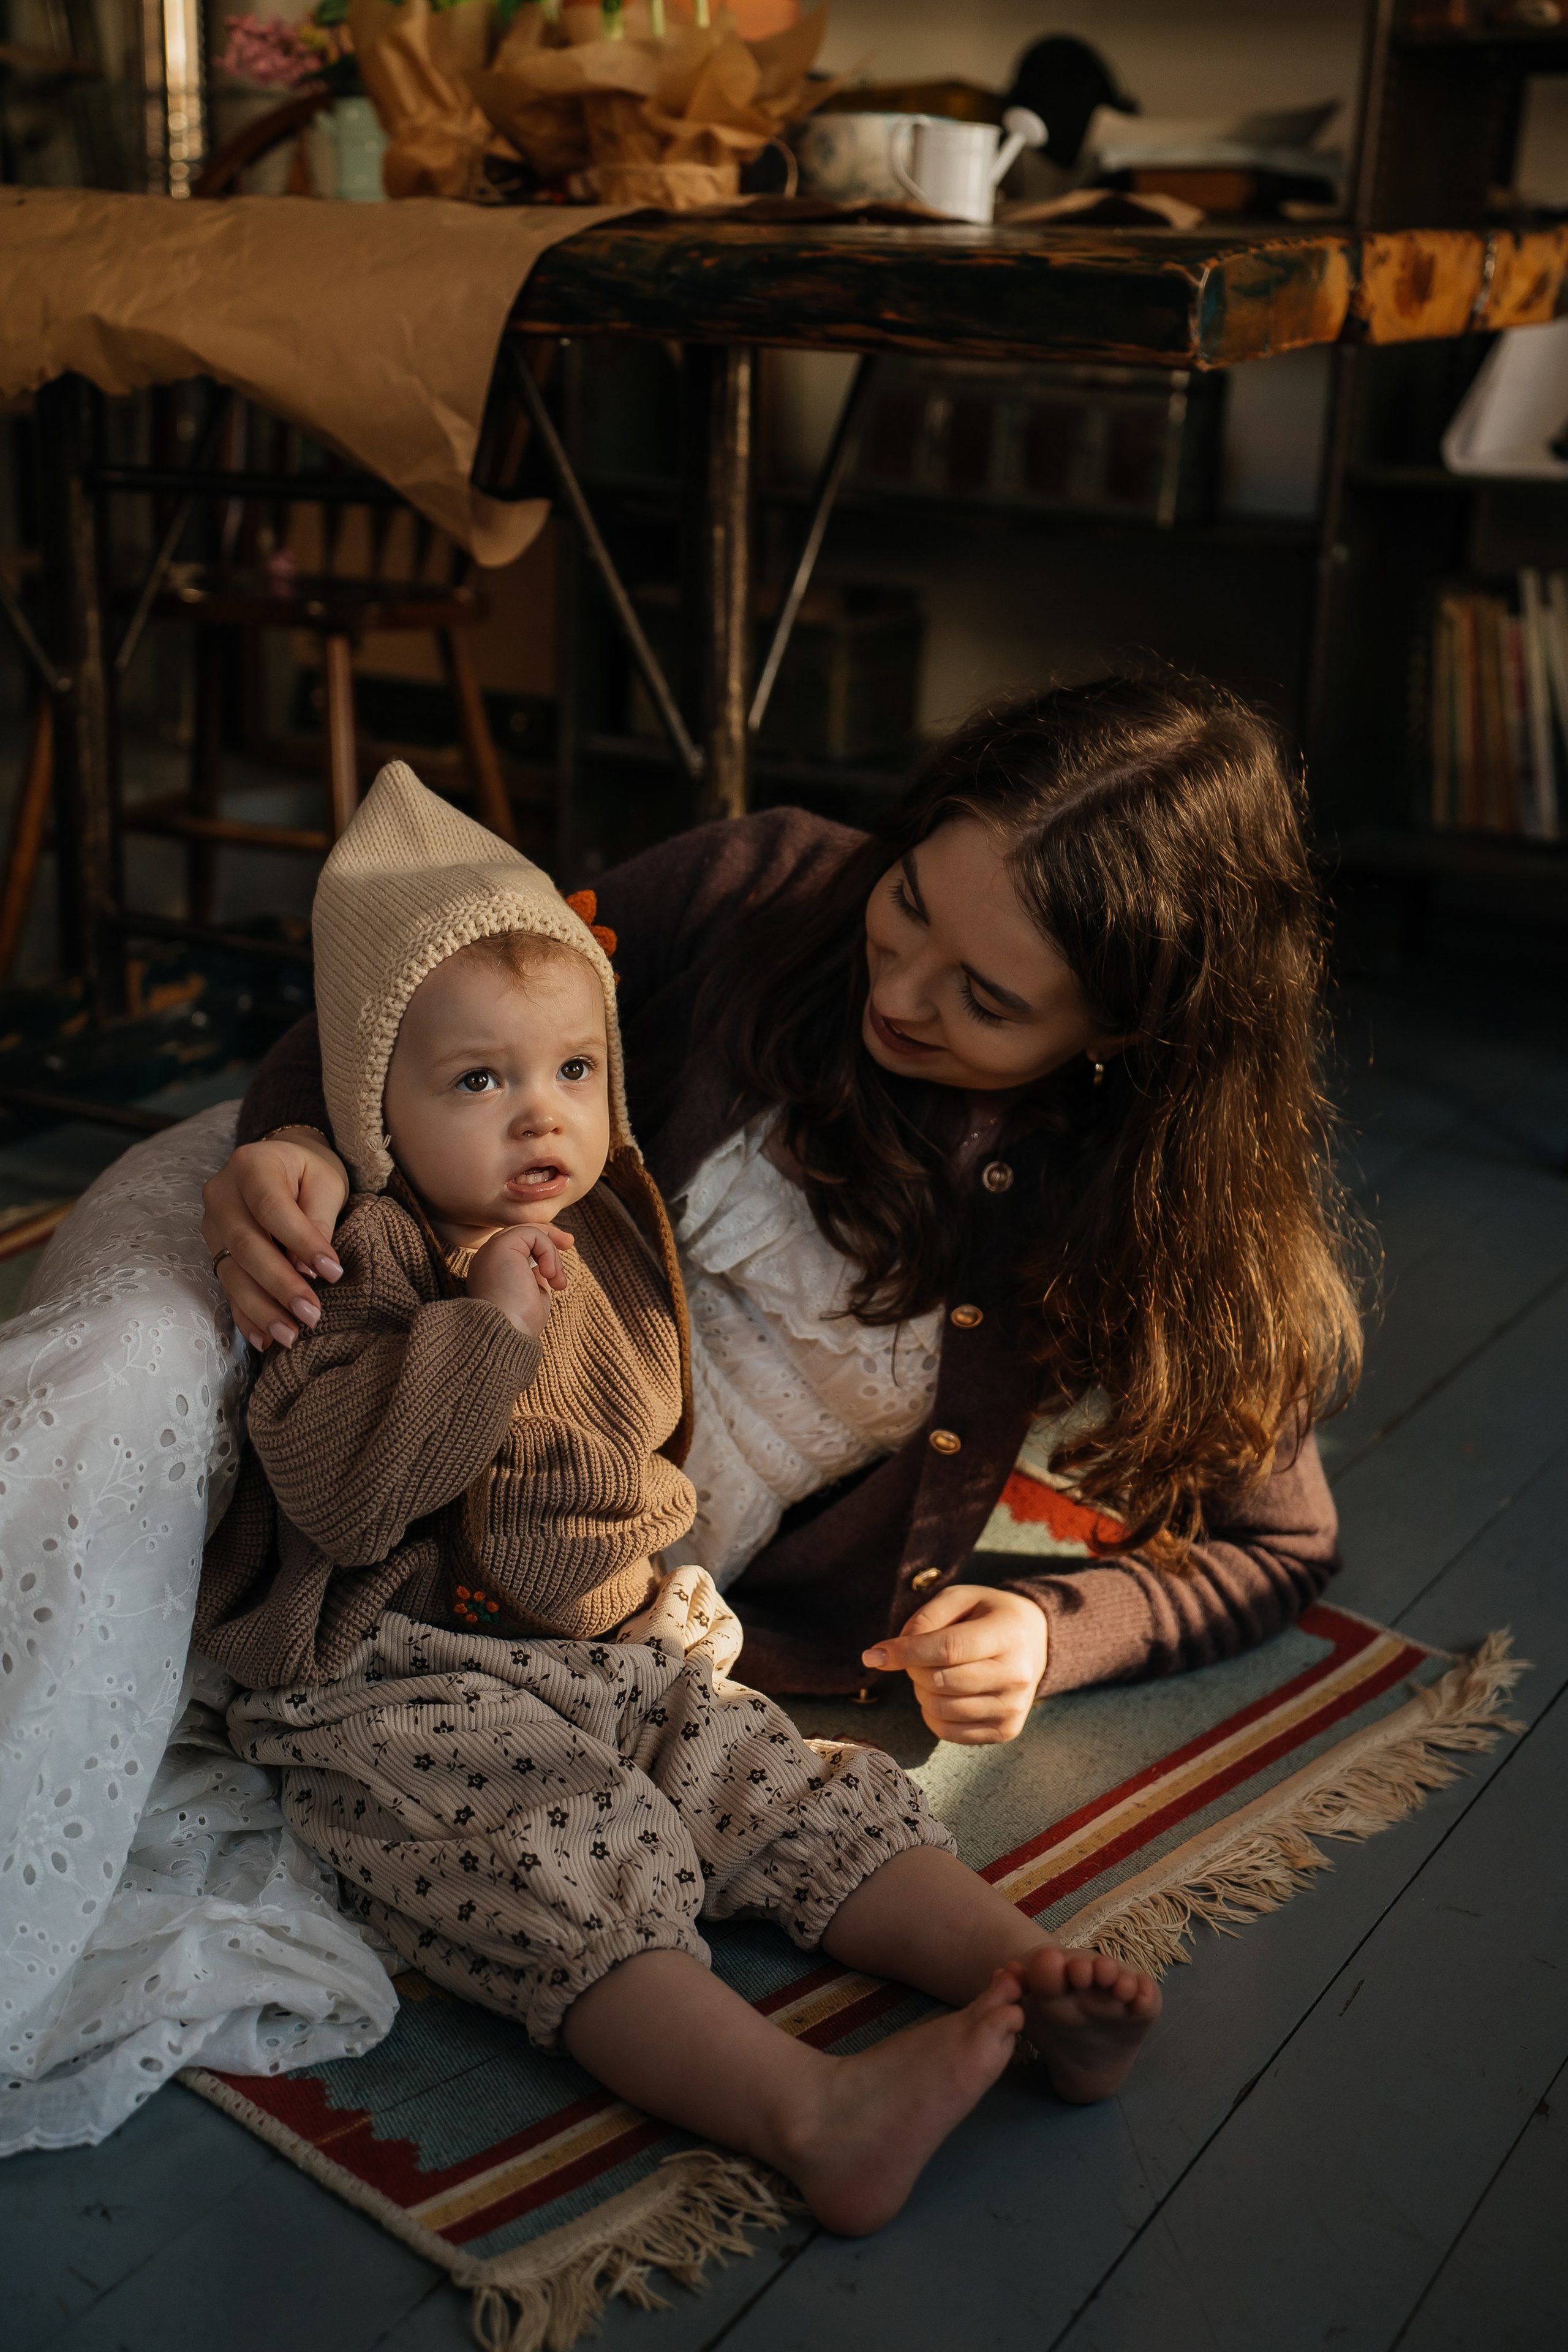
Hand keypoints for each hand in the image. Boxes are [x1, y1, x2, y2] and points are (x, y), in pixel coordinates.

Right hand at [201, 1129, 349, 1351]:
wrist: (279, 1165)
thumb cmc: (308, 1172)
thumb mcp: (325, 1183)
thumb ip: (318, 1220)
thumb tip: (308, 1269)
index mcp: (250, 1165)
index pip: (272, 1207)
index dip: (301, 1243)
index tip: (333, 1273)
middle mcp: (221, 1194)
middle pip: (246, 1245)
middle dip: (280, 1285)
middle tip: (312, 1315)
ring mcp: (212, 1225)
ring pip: (232, 1272)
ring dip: (261, 1309)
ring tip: (291, 1336)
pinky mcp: (214, 1251)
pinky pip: (227, 1287)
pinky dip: (246, 1316)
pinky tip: (263, 1340)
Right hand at [466, 1222, 575, 1341]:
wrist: (506, 1332)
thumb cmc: (519, 1323)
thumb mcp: (532, 1296)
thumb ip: (535, 1278)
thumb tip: (545, 1267)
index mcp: (492, 1272)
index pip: (517, 1248)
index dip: (541, 1246)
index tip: (563, 1250)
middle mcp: (487, 1259)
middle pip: (521, 1235)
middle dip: (549, 1236)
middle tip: (570, 1242)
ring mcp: (491, 1251)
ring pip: (528, 1233)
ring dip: (551, 1253)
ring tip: (557, 1282)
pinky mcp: (500, 1246)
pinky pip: (531, 1233)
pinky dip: (547, 1250)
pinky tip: (548, 1274)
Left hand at [861, 1585, 1047, 1745]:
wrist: (1034, 1641)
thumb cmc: (987, 1615)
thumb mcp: (960, 1598)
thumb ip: (924, 1619)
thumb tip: (887, 1654)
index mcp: (1007, 1633)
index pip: (949, 1649)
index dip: (907, 1653)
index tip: (874, 1654)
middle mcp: (1016, 1674)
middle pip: (940, 1681)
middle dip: (913, 1669)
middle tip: (915, 1657)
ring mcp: (1013, 1706)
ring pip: (941, 1709)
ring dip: (922, 1691)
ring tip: (934, 1673)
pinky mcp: (1006, 1730)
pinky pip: (948, 1732)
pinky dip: (932, 1714)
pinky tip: (943, 1694)